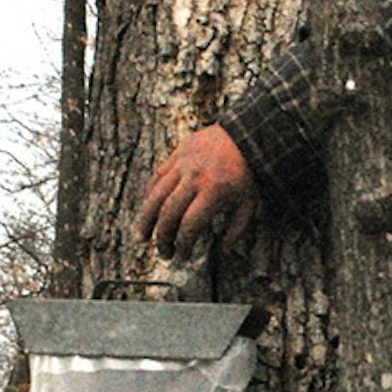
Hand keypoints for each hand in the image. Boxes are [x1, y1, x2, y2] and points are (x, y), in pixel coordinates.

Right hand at [134, 124, 259, 259]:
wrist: (244, 135)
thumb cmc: (248, 173)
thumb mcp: (250, 204)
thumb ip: (237, 229)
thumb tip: (223, 249)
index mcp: (214, 191)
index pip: (190, 224)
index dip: (183, 244)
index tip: (182, 256)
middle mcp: (194, 178)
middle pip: (169, 212)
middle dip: (163, 237)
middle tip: (163, 253)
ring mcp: (183, 164)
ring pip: (156, 194)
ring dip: (146, 218)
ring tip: (142, 236)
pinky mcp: (176, 155)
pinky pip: (157, 177)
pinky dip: (149, 195)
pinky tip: (147, 209)